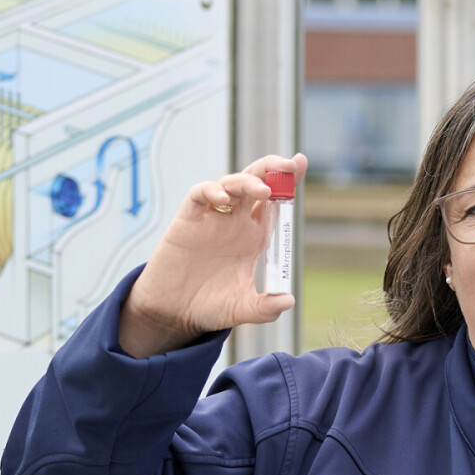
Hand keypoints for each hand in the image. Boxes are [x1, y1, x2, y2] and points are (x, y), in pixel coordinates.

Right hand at [118, 154, 307, 356]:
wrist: (173, 312)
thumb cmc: (209, 306)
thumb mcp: (241, 309)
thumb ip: (264, 308)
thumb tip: (288, 300)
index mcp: (254, 237)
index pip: (275, 202)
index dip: (288, 181)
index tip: (300, 162)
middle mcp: (236, 222)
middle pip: (257, 183)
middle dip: (272, 169)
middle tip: (288, 164)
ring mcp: (212, 218)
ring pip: (231, 184)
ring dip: (247, 181)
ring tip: (263, 190)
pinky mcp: (188, 219)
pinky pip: (199, 195)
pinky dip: (211, 190)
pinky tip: (222, 199)